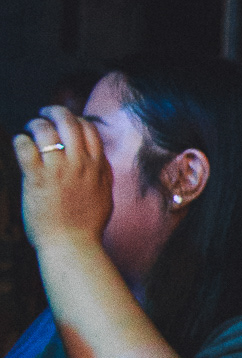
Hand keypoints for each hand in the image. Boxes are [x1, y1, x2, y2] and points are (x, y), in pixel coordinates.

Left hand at [14, 107, 112, 253]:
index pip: (88, 128)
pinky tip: (20, 145)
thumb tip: (99, 159)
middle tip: (44, 114)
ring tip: (30, 130)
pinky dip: (20, 140)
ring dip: (35, 125)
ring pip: (44, 129)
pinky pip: (24, 146)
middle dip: (54, 111)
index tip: (66, 123)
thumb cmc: (87, 226)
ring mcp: (58, 170)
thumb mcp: (105, 195)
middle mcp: (79, 163)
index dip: (76, 120)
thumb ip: (102, 173)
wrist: (72, 245)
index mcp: (97, 166)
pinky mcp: (36, 178)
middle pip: (68, 121)